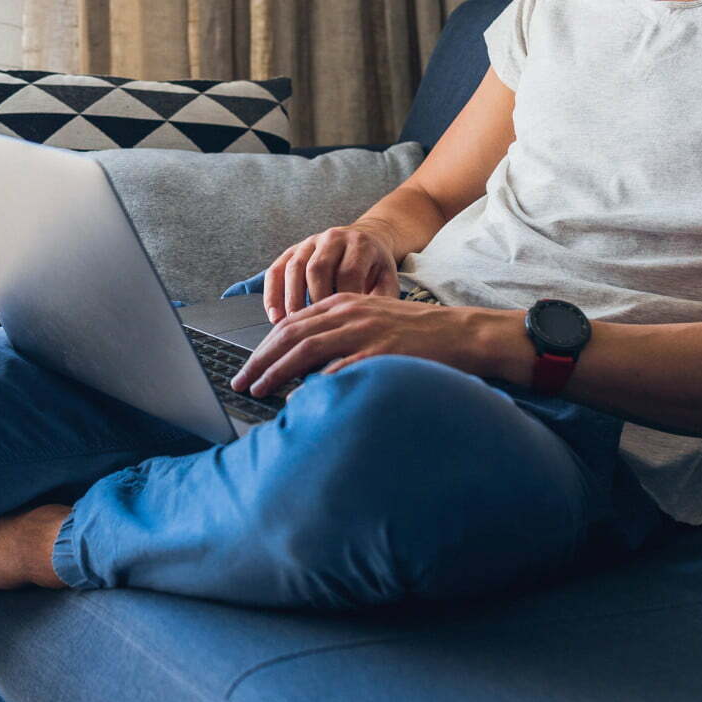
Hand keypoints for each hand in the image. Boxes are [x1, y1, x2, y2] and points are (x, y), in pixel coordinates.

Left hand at [228, 292, 503, 398]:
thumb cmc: (416, 334)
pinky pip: (341, 367)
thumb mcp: (370, 321)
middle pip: (290, 334)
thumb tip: (305, 365)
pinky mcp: (382, 351)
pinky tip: (302, 398)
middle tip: (241, 381)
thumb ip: (338, 335)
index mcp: (343, 303)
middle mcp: (348, 312)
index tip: (248, 367)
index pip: (291, 323)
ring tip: (259, 390)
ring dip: (277, 371)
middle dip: (260, 359)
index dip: (264, 347)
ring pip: (307, 348)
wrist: (460, 332)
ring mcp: (364, 331)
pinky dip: (317, 382)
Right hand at [263, 222, 400, 322]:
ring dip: (291, 299)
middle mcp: (333, 238)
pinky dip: (272, 293)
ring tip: (292, 326)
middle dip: (315, 300)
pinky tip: (274, 316)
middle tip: (315, 328)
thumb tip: (366, 329)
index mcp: (360, 244)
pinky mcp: (292, 250)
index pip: (348, 272)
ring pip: (295, 267)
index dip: (344, 300)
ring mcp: (310, 242)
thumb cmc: (376, 268)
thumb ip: (380, 301)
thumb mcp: (387, 281)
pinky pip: (276, 270)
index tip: (343, 325)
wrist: (367, 239)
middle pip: (318, 268)